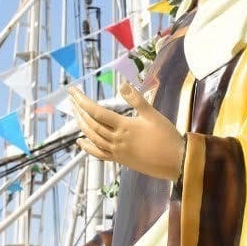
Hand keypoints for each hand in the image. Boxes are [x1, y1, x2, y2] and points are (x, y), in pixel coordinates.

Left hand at [69, 82, 184, 180]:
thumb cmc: (166, 136)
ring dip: (82, 125)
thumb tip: (122, 84)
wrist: (175, 161)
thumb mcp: (153, 115)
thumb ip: (136, 100)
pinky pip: (99, 154)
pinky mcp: (120, 160)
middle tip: (71, 99)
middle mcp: (117, 140)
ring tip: (75, 113)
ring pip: (93, 138)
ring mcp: (117, 151)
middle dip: (79, 111)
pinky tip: (80, 141)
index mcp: (124, 126)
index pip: (97, 112)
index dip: (82, 101)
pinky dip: (88, 147)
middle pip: (91, 124)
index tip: (73, 91)